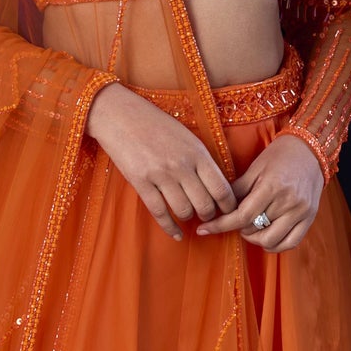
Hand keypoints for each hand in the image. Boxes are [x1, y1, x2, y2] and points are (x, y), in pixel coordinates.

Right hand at [86, 82, 238, 240]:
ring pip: (184, 211)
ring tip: (188, 213)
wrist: (121, 116)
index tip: (229, 210)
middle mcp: (181, 165)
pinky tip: (176, 234)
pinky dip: (170, 228)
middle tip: (207, 214)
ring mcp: (160, 175)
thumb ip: (202, 160)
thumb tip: (218, 186)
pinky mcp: (141, 183)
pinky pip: (160, 213)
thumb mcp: (187, 137)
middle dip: (209, 215)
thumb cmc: (156, 124)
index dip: (229, 205)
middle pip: (205, 204)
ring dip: (188, 217)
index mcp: (197, 152)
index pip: (222, 188)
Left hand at [193, 132, 322, 252]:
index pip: (242, 216)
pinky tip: (265, 237)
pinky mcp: (310, 218)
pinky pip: (290, 243)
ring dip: (255, 239)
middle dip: (239, 229)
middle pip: (255, 230)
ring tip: (249, 228)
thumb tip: (218, 206)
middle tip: (235, 220)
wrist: (310, 150)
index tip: (203, 229)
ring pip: (271, 240)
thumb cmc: (279, 156)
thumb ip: (237, 189)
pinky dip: (275, 245)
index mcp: (272, 186)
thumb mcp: (255, 168)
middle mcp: (288, 201)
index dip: (220, 225)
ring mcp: (301, 212)